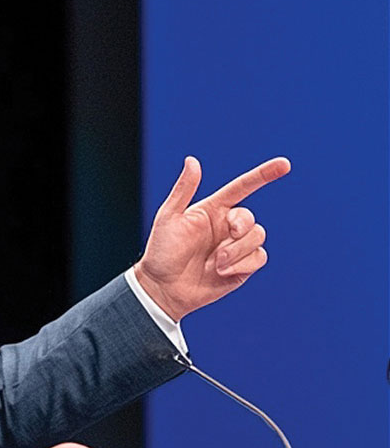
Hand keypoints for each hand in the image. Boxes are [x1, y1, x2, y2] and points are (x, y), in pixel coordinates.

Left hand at [134, 156, 290, 321]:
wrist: (164, 287)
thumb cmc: (162, 250)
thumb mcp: (169, 217)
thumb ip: (184, 189)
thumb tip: (192, 160)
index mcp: (212, 209)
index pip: (242, 187)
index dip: (263, 175)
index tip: (285, 164)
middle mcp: (227, 225)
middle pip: (250, 217)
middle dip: (241, 227)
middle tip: (226, 237)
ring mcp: (236, 246)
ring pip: (258, 237)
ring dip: (238, 250)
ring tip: (216, 262)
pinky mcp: (243, 266)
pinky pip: (259, 258)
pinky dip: (243, 264)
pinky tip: (222, 272)